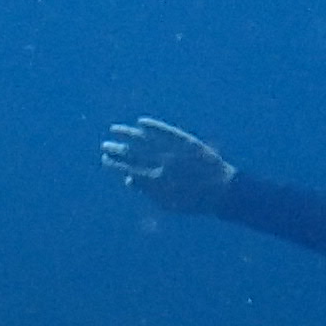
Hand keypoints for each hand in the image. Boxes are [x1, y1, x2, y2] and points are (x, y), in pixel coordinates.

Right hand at [99, 118, 233, 211]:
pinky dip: (153, 126)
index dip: (115, 163)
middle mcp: (161, 165)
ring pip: (144, 140)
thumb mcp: (168, 203)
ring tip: (115, 129)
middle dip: (117, 149)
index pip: (129, 169)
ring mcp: (173, 152)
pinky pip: (166, 132)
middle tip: (105, 145)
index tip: (104, 158)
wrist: (221, 190)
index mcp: (156, 181)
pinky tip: (141, 121)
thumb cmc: (193, 200)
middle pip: (133, 154)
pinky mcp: (185, 142)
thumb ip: (146, 191)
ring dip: (128, 134)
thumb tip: (127, 179)